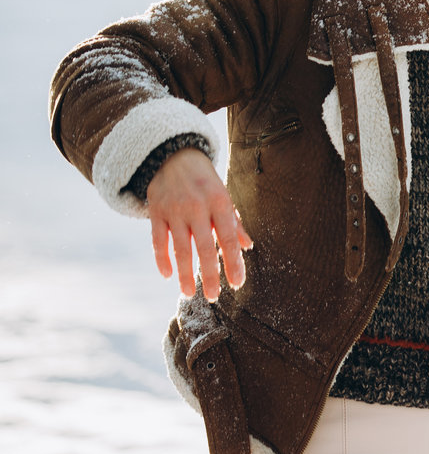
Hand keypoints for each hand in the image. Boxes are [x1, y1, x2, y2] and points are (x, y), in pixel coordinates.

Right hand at [146, 148, 251, 300]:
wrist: (173, 156)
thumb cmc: (205, 181)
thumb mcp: (224, 196)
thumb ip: (235, 222)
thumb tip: (248, 247)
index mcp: (220, 202)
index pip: (229, 238)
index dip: (233, 262)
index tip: (237, 283)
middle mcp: (198, 207)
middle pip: (205, 247)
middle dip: (210, 274)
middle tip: (213, 296)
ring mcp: (175, 210)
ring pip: (180, 248)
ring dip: (185, 273)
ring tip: (189, 293)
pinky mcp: (156, 212)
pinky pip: (158, 241)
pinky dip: (162, 259)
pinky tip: (168, 275)